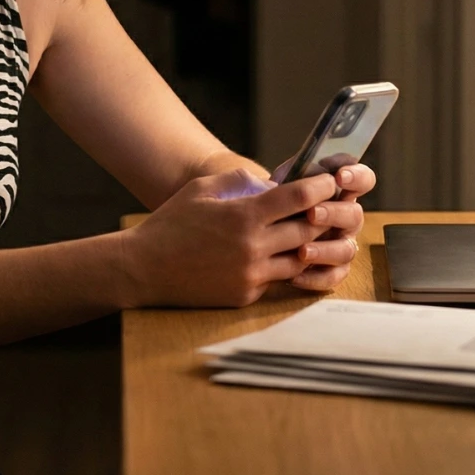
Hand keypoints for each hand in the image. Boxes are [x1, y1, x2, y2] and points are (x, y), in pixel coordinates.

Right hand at [120, 168, 355, 307]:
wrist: (144, 269)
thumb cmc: (170, 223)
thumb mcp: (201, 189)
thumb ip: (239, 179)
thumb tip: (271, 183)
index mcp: (243, 216)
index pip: (298, 198)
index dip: (320, 187)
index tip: (328, 181)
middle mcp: (253, 248)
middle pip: (309, 229)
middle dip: (324, 215)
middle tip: (331, 206)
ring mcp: (251, 275)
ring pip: (300, 259)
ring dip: (308, 244)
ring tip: (312, 231)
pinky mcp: (246, 295)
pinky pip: (277, 278)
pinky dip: (282, 265)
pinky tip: (282, 254)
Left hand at [267, 160, 376, 291]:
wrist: (256, 227)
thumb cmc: (275, 199)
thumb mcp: (284, 179)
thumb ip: (300, 170)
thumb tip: (312, 158)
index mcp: (341, 191)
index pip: (363, 179)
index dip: (357, 177)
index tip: (339, 176)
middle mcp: (346, 218)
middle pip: (355, 215)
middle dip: (334, 214)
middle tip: (312, 213)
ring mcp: (341, 243)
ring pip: (347, 249)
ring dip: (326, 249)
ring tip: (302, 250)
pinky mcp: (330, 268)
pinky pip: (332, 276)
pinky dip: (315, 277)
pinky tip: (295, 275)